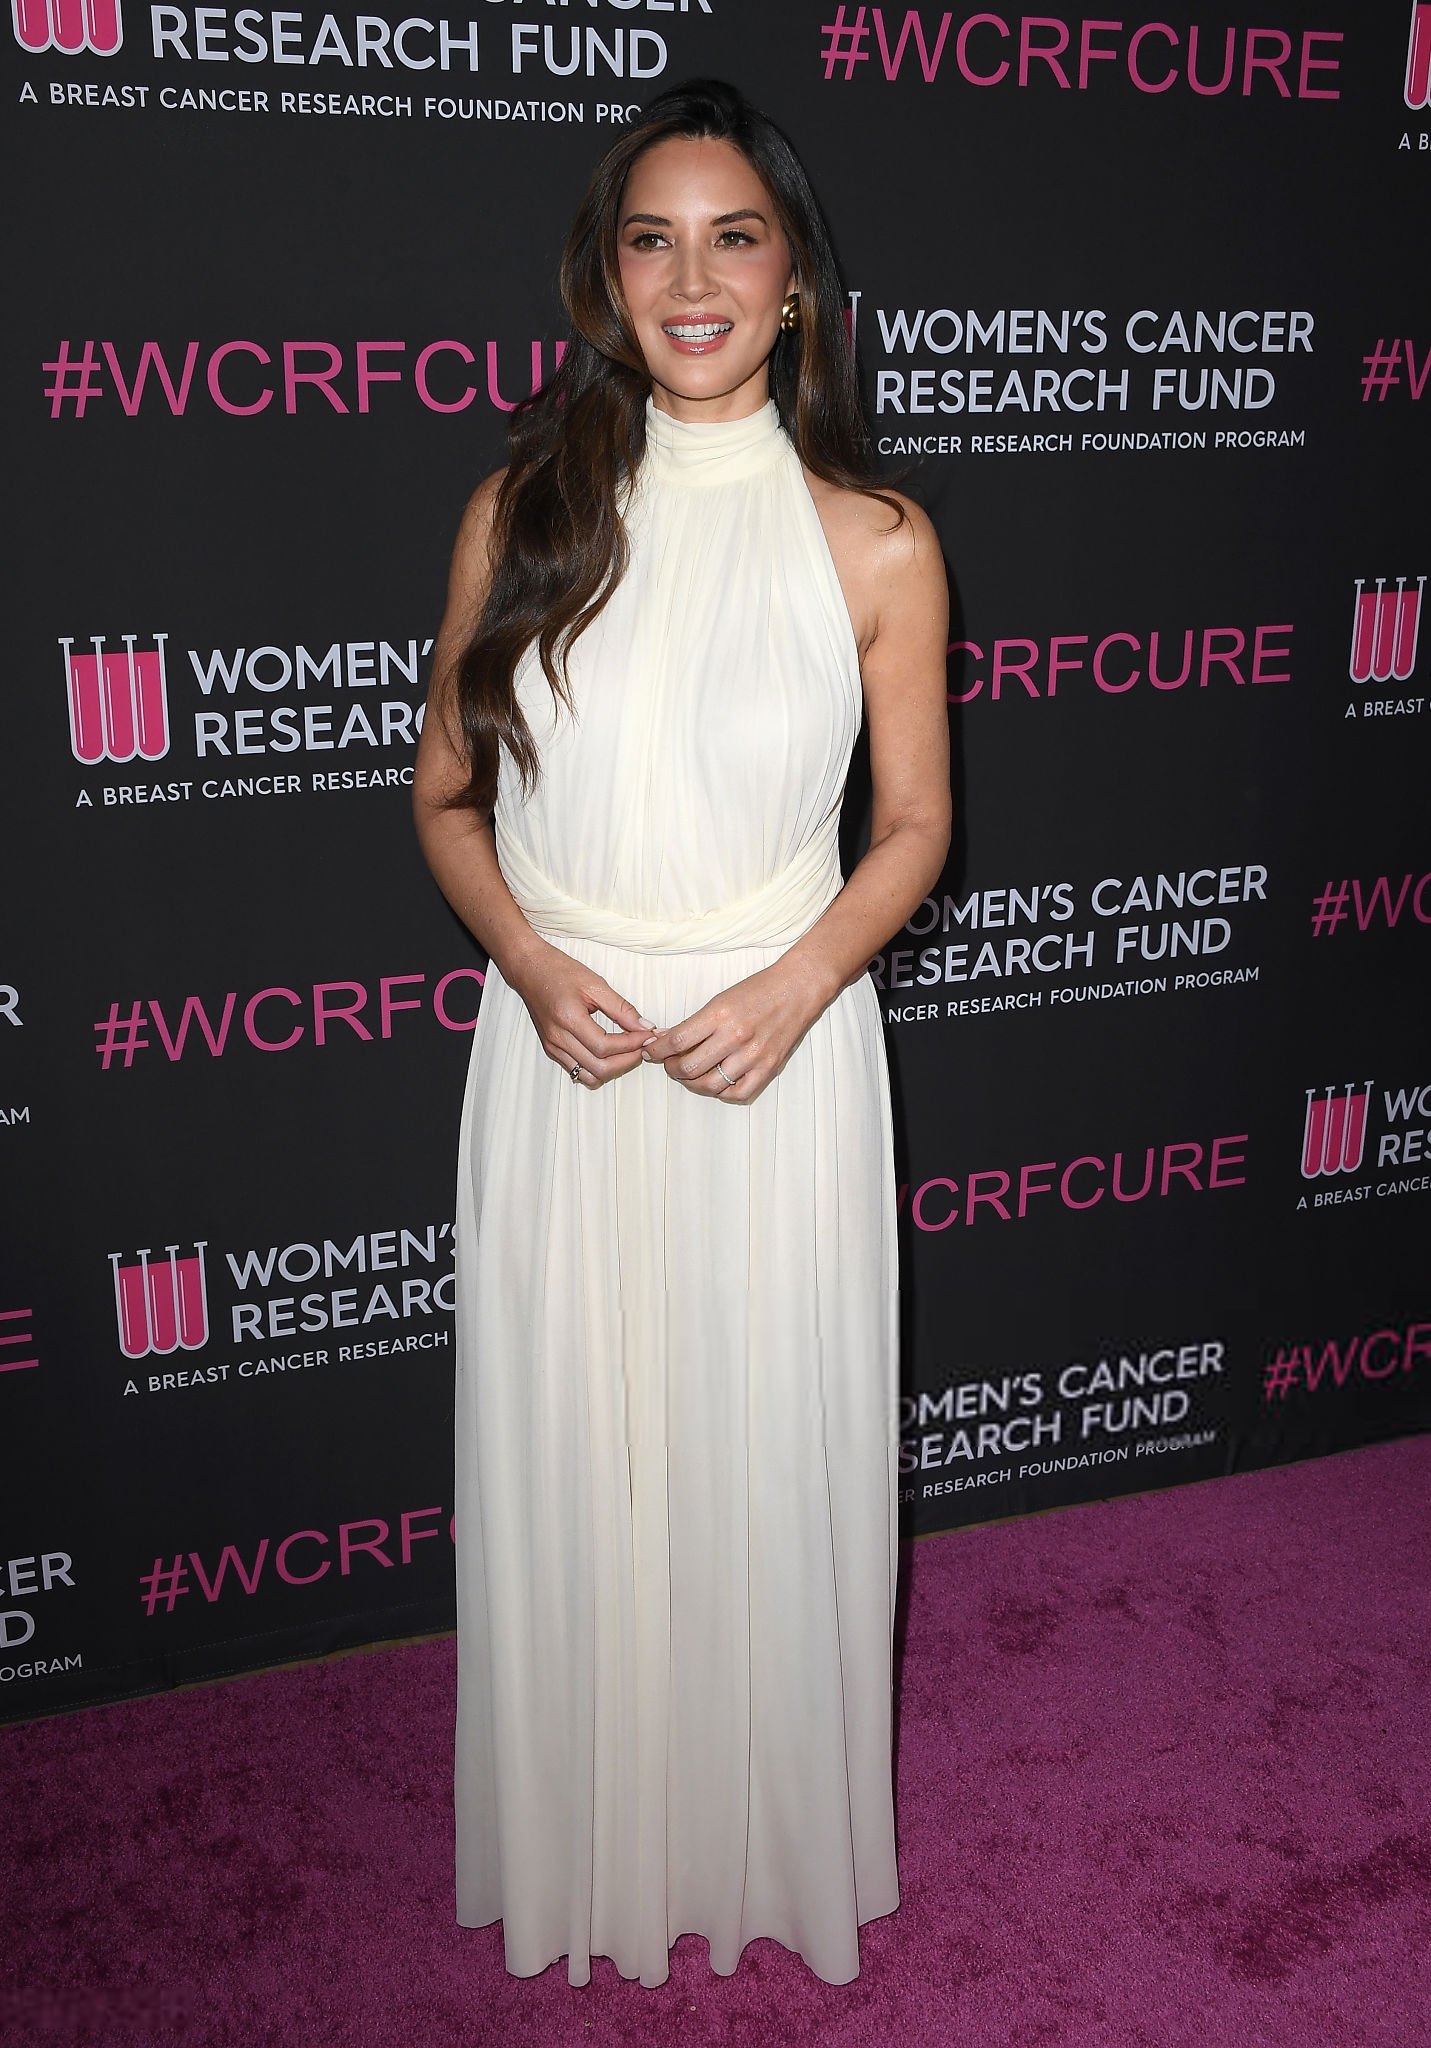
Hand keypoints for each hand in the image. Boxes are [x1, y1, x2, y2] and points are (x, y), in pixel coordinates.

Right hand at [505, 936, 655, 1088]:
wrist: (530, 969)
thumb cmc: (559, 971)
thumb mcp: (596, 984)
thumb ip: (622, 1009)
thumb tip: (644, 1026)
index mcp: (568, 1019)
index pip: (605, 1047)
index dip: (631, 1045)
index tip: (647, 1035)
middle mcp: (558, 1038)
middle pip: (599, 1068)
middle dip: (627, 1061)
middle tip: (642, 1046)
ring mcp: (553, 1047)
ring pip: (589, 1076)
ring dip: (613, 1069)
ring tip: (628, 1052)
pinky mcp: (552, 1050)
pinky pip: (578, 1072)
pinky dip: (598, 1068)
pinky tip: (610, 1053)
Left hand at [638, 959, 830, 1104]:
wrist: (797, 989)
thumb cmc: (758, 990)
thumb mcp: (721, 999)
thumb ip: (695, 1023)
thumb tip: (666, 1040)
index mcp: (719, 1014)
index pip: (676, 1041)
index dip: (657, 1050)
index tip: (651, 1052)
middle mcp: (735, 1037)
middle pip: (689, 1067)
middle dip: (671, 1069)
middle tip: (669, 1064)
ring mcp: (753, 1055)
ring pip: (709, 1085)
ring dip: (691, 1083)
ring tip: (689, 1075)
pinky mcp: (768, 1068)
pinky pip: (737, 1093)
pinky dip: (721, 1093)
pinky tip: (715, 1083)